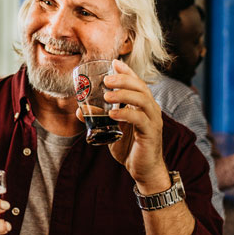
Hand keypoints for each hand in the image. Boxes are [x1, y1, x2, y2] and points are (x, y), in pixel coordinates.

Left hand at [81, 59, 170, 191]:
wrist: (144, 171)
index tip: (113, 63)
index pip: (137, 83)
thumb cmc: (130, 148)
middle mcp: (151, 109)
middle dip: (124, 80)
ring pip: (143, 100)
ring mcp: (153, 120)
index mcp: (143, 105)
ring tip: (107, 96)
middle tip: (106, 81)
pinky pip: (140, 119)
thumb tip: (80, 109)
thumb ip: (99, 118)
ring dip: (124, 95)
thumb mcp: (112, 130)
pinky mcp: (151, 133)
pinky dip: (126, 114)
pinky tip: (113, 114)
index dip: (127, 72)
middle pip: (141, 87)